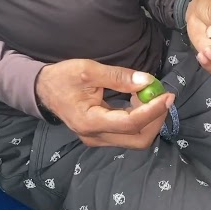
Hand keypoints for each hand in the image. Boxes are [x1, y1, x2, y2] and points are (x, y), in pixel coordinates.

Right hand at [36, 59, 173, 148]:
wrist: (43, 90)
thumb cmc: (63, 78)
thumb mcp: (88, 70)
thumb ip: (118, 76)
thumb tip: (147, 81)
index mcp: (90, 121)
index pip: (130, 123)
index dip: (152, 110)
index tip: (167, 95)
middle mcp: (95, 136)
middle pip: (138, 139)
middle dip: (156, 119)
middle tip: (162, 96)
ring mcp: (98, 139)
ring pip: (136, 139)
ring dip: (150, 119)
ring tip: (149, 95)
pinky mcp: (102, 136)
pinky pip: (129, 134)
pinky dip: (141, 120)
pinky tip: (140, 101)